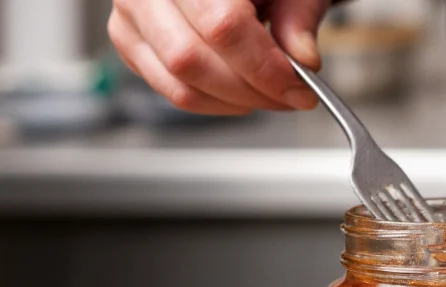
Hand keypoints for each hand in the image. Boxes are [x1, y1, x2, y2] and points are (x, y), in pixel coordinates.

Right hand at [108, 0, 330, 114]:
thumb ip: (297, 16)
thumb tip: (302, 60)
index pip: (222, 26)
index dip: (265, 68)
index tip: (301, 89)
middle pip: (191, 59)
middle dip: (251, 91)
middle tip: (289, 97)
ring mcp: (131, 12)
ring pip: (178, 82)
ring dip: (234, 102)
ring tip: (268, 94)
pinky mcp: (129, 39)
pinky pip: (171, 90)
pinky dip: (214, 101)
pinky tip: (241, 92)